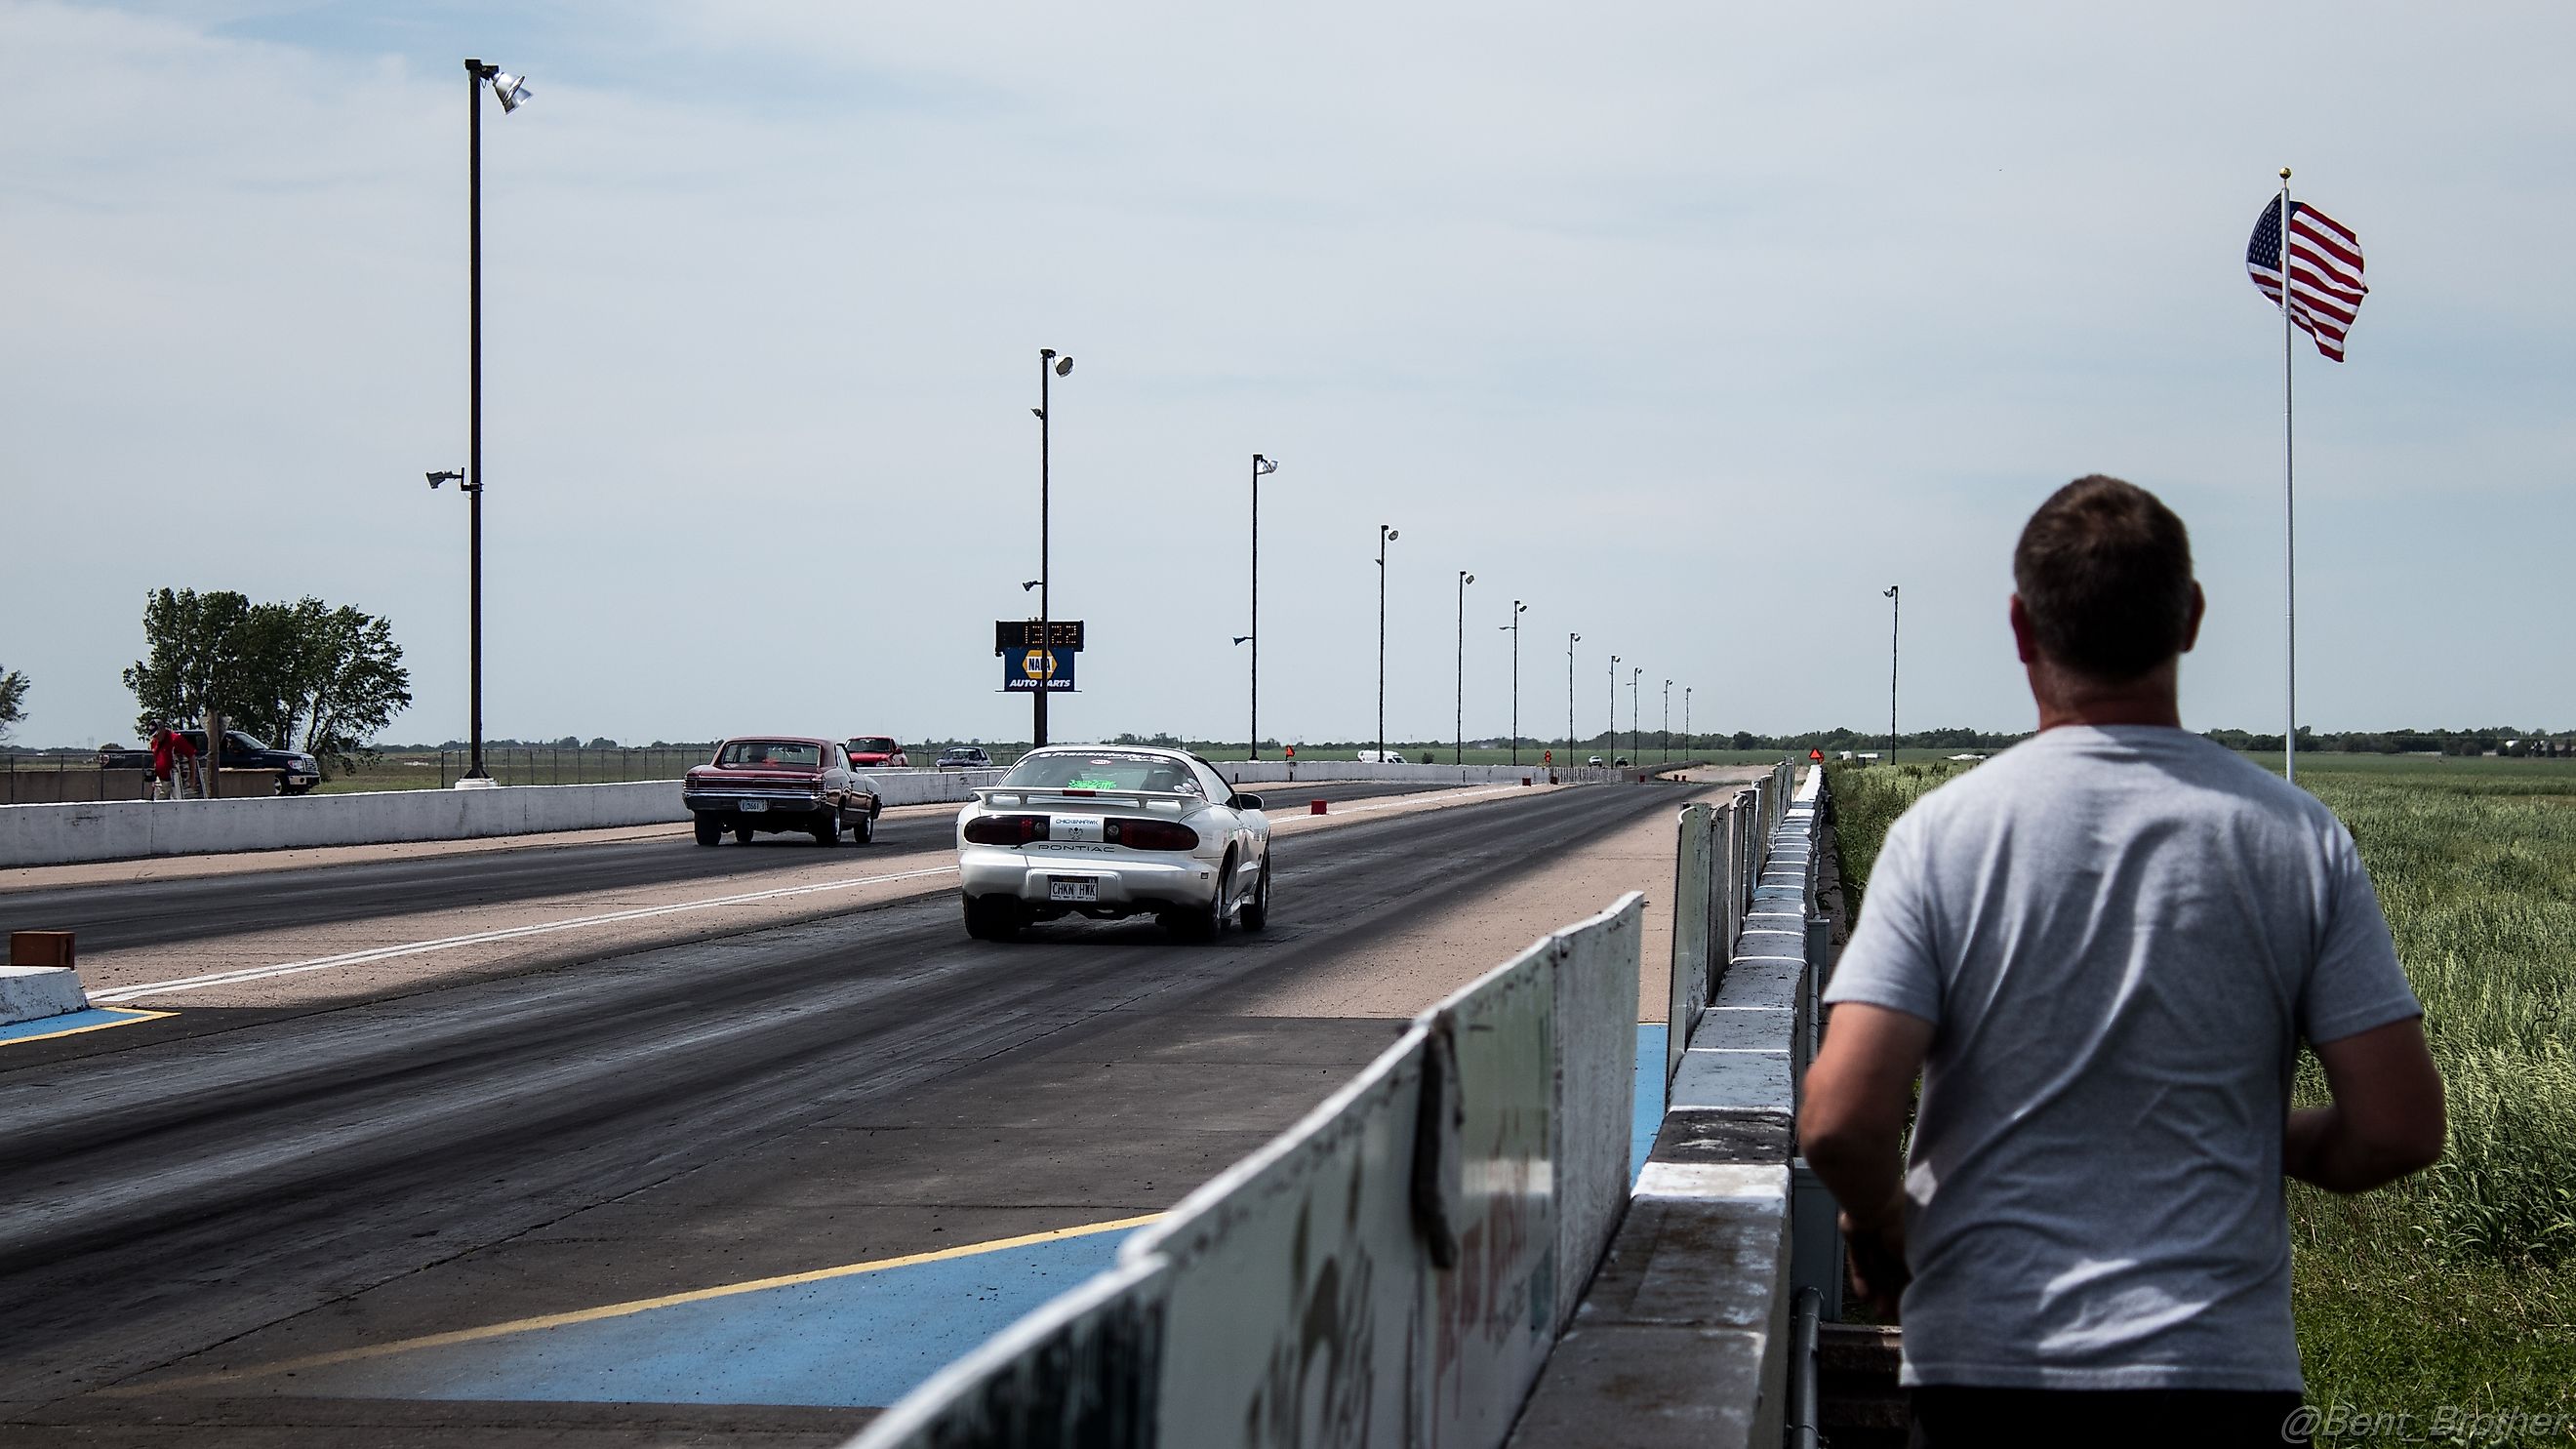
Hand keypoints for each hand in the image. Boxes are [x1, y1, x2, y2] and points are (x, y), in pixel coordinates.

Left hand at [1840, 1204, 1909, 1319]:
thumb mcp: (1914, 1260)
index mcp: (1917, 1234)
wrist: (1873, 1203)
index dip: (1911, 1289)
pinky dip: (1861, 1278)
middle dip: (1892, 1294)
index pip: (1914, 1267)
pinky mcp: (1856, 1234)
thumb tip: (1920, 1300)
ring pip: (1877, 1268)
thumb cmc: (1902, 1227)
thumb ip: (1913, 1280)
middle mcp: (1897, 1233)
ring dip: (1878, 1289)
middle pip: (1894, 1271)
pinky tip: (1865, 1295)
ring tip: (1877, 1309)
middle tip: (1890, 1314)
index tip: (1912, 1308)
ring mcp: (1876, 1233)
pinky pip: (1859, 1259)